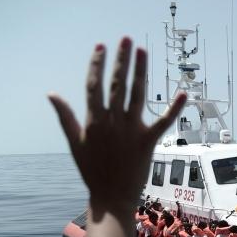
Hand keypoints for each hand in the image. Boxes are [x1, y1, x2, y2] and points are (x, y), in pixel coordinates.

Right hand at [48, 38, 185, 213]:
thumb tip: (52, 94)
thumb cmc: (92, 170)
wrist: (111, 197)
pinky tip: (184, 93)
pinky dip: (174, 108)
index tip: (101, 46)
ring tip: (141, 51)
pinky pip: (163, 122)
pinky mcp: (148, 141)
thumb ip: (65, 117)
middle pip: (117, 84)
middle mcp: (112, 122)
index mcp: (94, 120)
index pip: (94, 85)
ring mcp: (130, 131)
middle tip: (126, 39)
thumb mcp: (75, 143)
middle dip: (122, 60)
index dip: (97, 64)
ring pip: (136, 95)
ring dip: (140, 71)